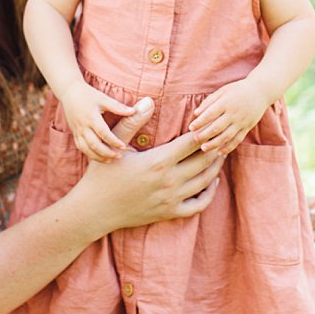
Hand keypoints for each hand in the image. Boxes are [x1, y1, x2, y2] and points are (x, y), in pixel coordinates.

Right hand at [60, 84, 137, 162]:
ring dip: (98, 156)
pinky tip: (99, 157)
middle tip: (119, 156)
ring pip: (86, 149)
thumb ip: (117, 106)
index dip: (113, 141)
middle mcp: (83, 126)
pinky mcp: (74, 133)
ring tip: (110, 160)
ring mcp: (77, 131)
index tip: (124, 146)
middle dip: (107, 153)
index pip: (103, 133)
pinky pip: (81, 147)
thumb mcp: (103, 98)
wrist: (69, 92)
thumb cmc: (88, 94)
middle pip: (94, 144)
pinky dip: (90, 154)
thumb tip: (133, 111)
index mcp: (91, 117)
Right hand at [76, 102, 223, 232]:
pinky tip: (212, 182)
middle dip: (214, 147)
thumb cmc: (102, 174)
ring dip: (216, 167)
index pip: (191, 143)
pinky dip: (210, 193)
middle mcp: (169, 181)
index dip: (203, 132)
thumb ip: (132, 122)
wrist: (95, 209)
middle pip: (204, 161)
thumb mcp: (114, 144)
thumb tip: (147, 101)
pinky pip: (200, 204)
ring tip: (219, 155)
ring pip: (206, 181)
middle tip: (219, 137)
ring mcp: (172, 199)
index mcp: (157, 162)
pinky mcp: (170, 212)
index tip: (207, 124)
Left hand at [189, 78, 268, 155]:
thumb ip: (209, 102)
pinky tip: (219, 153)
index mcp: (226, 103)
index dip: (200, 122)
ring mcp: (242, 122)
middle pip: (217, 127)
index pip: (210, 114)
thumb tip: (196, 114)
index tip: (191, 128)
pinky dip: (229, 147)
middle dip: (205, 135)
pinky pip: (238, 140)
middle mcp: (234, 114)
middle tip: (194, 140)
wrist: (260, 92)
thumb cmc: (237, 90)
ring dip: (215, 144)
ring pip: (227, 136)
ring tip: (203, 149)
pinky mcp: (247, 127)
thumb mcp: (222, 91)